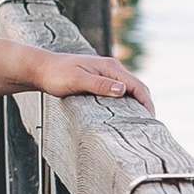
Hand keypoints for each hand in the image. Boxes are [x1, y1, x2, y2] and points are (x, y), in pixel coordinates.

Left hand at [29, 47, 153, 111]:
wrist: (41, 68)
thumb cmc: (56, 74)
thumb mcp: (77, 81)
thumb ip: (99, 85)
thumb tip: (123, 91)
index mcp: (110, 67)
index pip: (137, 86)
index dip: (147, 102)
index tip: (152, 120)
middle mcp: (111, 69)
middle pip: (137, 87)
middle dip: (146, 104)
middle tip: (151, 126)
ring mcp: (106, 74)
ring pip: (129, 89)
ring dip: (137, 103)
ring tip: (142, 123)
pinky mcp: (100, 80)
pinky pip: (119, 91)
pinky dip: (127, 102)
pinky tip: (125, 114)